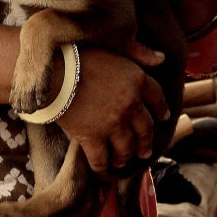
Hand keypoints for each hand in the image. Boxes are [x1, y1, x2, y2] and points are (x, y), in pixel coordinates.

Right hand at [57, 45, 168, 173]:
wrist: (54, 70)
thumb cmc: (81, 53)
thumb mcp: (115, 46)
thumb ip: (139, 53)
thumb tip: (161, 58)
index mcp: (137, 80)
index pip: (157, 98)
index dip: (161, 109)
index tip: (162, 117)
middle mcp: (130, 105)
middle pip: (146, 130)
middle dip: (146, 143)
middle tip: (144, 150)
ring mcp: (113, 124)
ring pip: (126, 148)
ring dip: (125, 157)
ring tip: (122, 160)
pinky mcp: (92, 137)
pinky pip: (101, 159)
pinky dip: (102, 168)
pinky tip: (102, 169)